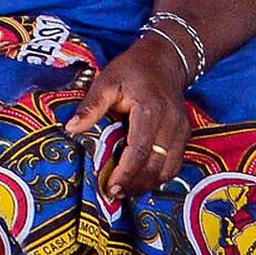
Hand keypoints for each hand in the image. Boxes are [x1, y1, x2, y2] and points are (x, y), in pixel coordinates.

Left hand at [65, 44, 195, 202]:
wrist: (165, 60)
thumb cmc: (131, 70)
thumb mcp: (106, 81)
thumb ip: (91, 106)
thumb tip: (71, 128)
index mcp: (150, 109)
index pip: (140, 149)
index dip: (126, 172)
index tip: (110, 187)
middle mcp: (170, 123)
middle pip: (155, 164)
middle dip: (135, 184)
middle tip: (113, 194)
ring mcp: (181, 130)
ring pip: (168, 168)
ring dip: (147, 184)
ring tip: (125, 191)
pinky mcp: (185, 135)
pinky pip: (175, 163)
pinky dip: (159, 177)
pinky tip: (142, 182)